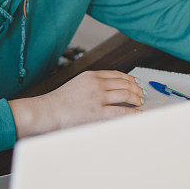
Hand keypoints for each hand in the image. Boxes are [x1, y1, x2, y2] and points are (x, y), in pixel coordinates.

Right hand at [8, 70, 144, 137]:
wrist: (48, 110)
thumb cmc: (59, 101)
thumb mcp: (77, 84)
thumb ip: (91, 84)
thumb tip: (107, 90)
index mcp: (91, 75)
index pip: (116, 74)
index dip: (129, 79)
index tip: (135, 83)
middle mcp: (96, 84)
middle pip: (124, 83)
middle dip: (136, 89)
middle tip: (141, 94)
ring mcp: (98, 98)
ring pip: (126, 94)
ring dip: (136, 98)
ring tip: (140, 103)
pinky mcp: (98, 112)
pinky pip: (122, 111)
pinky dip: (134, 112)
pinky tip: (139, 114)